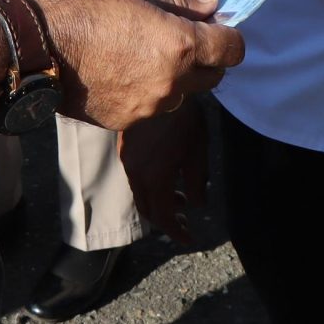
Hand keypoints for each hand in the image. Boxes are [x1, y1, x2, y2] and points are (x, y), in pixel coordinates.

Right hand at [33, 0, 243, 130]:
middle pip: (213, 76)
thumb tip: (211, 4)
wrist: (35, 48)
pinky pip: (150, 106)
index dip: (229, 36)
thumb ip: (180, 3)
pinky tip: (120, 71)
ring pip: (181, 93)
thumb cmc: (83, 10)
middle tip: (184, 38)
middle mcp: (172, 82)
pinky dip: (146, 90)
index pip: (233, 49)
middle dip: (206, 57)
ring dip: (176, 77)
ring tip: (144, 54)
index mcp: (180, 45)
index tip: (217, 26)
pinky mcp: (126, 121)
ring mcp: (149, 107)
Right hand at [123, 100, 211, 242]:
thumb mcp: (198, 151)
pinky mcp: (125, 149)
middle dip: (166, 220)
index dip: (177, 232)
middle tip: (184, 220)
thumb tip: (197, 204)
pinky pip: (135, 179)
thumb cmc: (184, 118)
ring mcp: (127, 161)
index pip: (163, 217)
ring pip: (139, 194)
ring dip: (158, 202)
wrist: (161, 86)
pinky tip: (165, 176)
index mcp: (155, 178)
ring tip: (179, 197)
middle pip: (148, 210)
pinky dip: (149, 187)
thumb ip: (198, 182)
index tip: (189, 237)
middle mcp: (136, 173)